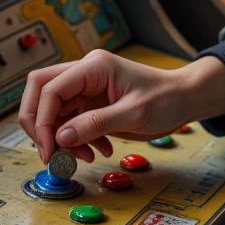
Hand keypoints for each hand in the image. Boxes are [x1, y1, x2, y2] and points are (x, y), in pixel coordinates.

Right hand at [18, 49, 224, 163]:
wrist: (185, 99)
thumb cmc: (166, 99)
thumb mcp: (134, 114)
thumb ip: (96, 124)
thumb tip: (60, 138)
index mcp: (94, 67)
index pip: (50, 88)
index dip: (42, 120)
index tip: (49, 150)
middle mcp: (85, 73)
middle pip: (41, 91)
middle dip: (39, 124)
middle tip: (49, 153)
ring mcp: (87, 88)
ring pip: (53, 110)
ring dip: (61, 137)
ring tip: (82, 157)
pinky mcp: (91, 103)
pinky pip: (70, 121)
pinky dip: (76, 140)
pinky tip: (96, 151)